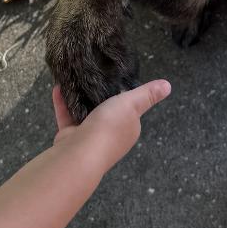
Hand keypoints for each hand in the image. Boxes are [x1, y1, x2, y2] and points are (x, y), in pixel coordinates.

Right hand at [52, 76, 170, 172]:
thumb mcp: (132, 104)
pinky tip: (58, 87)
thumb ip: (148, 94)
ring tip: (76, 77)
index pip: (130, 111)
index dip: (125, 96)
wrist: (81, 153)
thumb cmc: (110, 127)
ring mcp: (89, 137)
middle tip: (94, 75)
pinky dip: (63, 102)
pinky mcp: (71, 136)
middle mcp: (110, 135)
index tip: (117, 79)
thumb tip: (168, 85)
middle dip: (99, 96)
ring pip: (85, 113)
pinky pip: (67, 116)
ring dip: (80, 97)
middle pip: (106, 112)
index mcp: (128, 130)